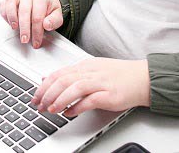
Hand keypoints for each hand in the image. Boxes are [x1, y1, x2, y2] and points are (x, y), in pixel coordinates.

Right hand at [0, 0, 62, 47]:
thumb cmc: (48, 7)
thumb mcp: (57, 14)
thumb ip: (54, 21)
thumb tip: (47, 25)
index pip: (37, 17)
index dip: (36, 31)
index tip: (36, 42)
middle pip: (24, 11)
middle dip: (24, 28)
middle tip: (25, 40)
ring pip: (11, 4)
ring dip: (12, 18)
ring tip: (15, 28)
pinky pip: (4, 4)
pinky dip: (4, 14)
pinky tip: (9, 22)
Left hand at [33, 58, 150, 116]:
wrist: (143, 78)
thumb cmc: (119, 76)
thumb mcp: (92, 70)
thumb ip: (71, 75)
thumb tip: (49, 78)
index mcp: (85, 66)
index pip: (59, 73)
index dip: (44, 86)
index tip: (35, 96)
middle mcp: (91, 72)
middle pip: (63, 80)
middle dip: (47, 93)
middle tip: (39, 105)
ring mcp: (101, 82)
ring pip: (74, 87)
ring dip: (60, 99)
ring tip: (51, 109)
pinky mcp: (110, 94)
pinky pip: (90, 100)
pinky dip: (77, 107)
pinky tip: (69, 113)